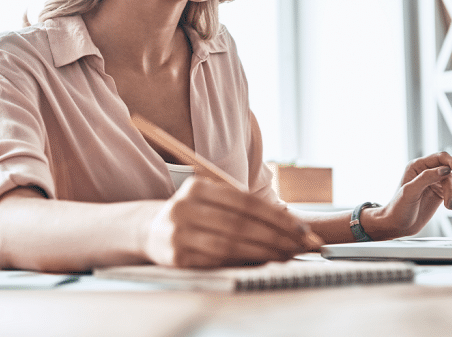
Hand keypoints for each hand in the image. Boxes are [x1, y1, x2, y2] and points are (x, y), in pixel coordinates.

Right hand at [143, 177, 322, 267]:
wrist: (151, 230)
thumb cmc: (193, 214)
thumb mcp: (210, 199)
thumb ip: (241, 206)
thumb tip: (287, 224)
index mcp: (198, 188)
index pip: (246, 202)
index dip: (277, 216)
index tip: (301, 228)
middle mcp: (185, 208)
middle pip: (241, 224)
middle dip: (277, 236)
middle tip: (300, 245)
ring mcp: (179, 234)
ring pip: (230, 245)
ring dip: (264, 252)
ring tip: (286, 256)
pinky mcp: (177, 257)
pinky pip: (216, 261)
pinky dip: (242, 263)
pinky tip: (261, 263)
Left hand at [365, 152, 451, 239]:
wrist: (398, 225)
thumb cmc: (398, 208)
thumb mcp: (410, 191)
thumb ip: (426, 178)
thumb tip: (445, 170)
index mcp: (417, 166)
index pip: (440, 157)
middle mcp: (427, 171)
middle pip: (450, 171)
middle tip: (451, 201)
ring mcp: (434, 182)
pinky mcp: (440, 192)